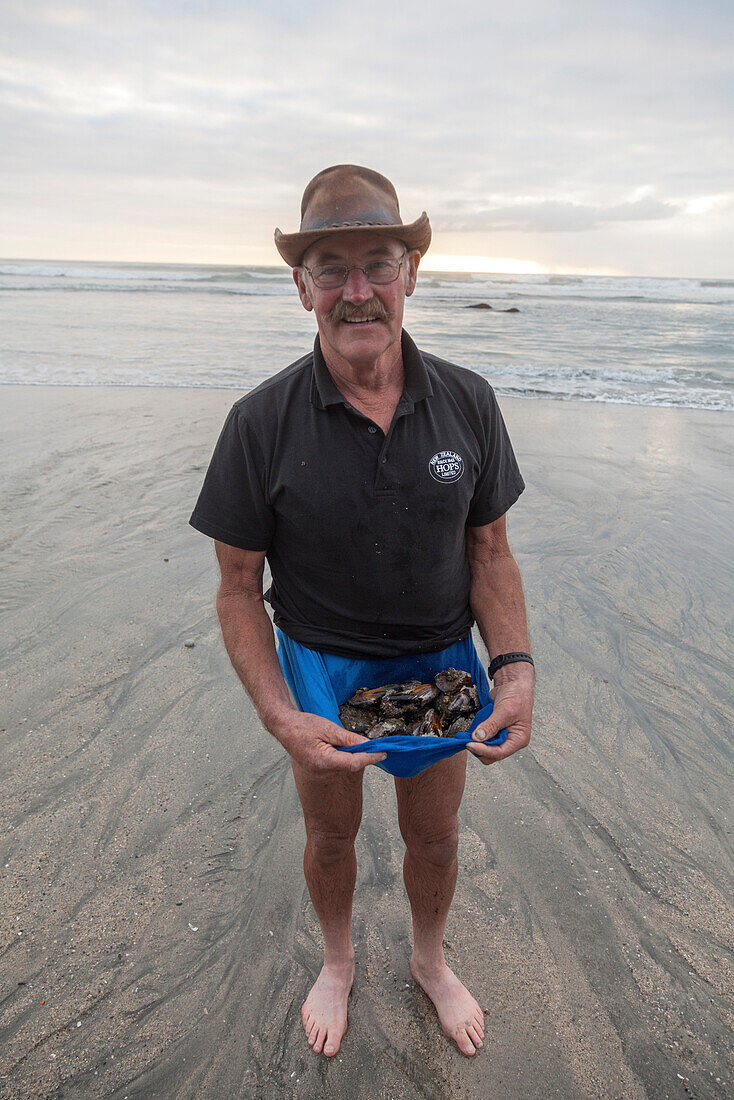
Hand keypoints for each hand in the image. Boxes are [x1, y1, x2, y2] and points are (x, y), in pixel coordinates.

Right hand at [272, 711, 386, 774]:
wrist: (284, 727)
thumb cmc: (303, 725)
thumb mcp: (328, 728)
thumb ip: (348, 738)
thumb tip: (367, 744)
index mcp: (324, 761)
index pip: (354, 763)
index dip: (371, 757)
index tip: (383, 753)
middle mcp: (322, 771)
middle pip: (351, 766)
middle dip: (364, 756)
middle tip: (376, 746)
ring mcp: (319, 773)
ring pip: (344, 767)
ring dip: (353, 757)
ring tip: (356, 743)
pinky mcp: (318, 770)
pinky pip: (337, 766)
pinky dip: (344, 758)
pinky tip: (344, 748)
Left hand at [467, 666, 533, 765]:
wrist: (513, 683)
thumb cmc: (517, 696)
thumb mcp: (505, 711)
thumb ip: (491, 725)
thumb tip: (478, 738)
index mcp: (518, 739)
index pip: (499, 753)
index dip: (484, 751)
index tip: (470, 744)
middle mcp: (510, 741)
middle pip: (491, 755)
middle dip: (479, 748)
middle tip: (467, 739)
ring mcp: (500, 736)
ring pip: (485, 748)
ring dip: (476, 743)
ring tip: (469, 733)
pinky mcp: (492, 730)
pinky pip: (482, 739)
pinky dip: (475, 736)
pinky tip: (472, 728)